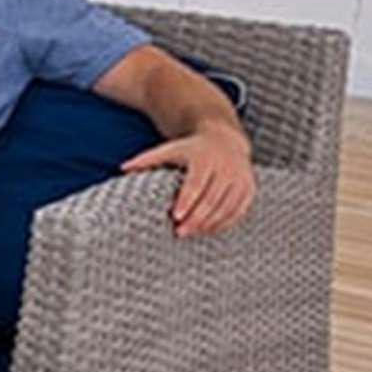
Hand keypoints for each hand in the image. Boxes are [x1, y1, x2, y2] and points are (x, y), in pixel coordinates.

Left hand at [121, 127, 255, 238]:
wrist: (224, 139)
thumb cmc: (191, 149)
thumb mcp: (169, 149)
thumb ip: (147, 159)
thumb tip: (122, 168)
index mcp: (205, 158)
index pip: (196, 183)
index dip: (187, 201)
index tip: (176, 217)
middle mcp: (225, 167)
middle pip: (212, 198)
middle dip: (197, 217)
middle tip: (180, 232)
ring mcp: (240, 178)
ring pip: (227, 206)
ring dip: (210, 223)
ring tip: (192, 233)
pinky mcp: (249, 188)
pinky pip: (239, 210)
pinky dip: (225, 222)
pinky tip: (209, 230)